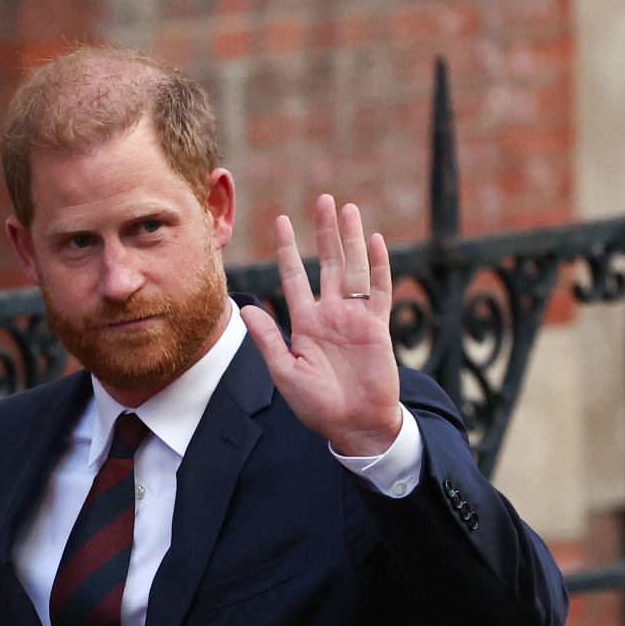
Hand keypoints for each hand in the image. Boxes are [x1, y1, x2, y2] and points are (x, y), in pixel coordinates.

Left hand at [239, 194, 401, 455]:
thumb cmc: (316, 405)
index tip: (280, 220)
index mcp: (304, 323)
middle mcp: (329, 314)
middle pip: (326, 263)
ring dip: (351, 239)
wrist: (354, 425)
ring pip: (352, 269)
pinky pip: (379, 291)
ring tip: (348, 209)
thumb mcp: (285, 371)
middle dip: (323, 232)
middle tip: (322, 200)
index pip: (293, 277)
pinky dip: (378, 267)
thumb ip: (267, 339)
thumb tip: (245, 309)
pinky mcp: (377, 327)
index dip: (286, 249)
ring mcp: (354, 318)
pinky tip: (376, 241)